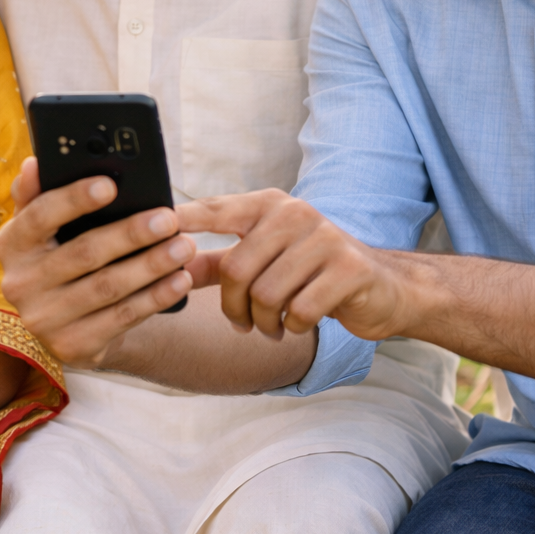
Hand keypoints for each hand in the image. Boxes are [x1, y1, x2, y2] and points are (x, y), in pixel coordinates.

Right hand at [0, 157, 201, 365]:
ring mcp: (44, 320)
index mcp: (11, 244)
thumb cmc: (61, 253)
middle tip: (168, 219)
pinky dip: (155, 297)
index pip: (39, 217)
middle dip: (130, 234)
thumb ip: (39, 193)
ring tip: (184, 246)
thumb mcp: (45, 226)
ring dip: (151, 265)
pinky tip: (180, 280)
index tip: (110, 185)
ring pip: (107, 287)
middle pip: (83, 254)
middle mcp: (20, 284)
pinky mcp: (73, 346)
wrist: (68, 321)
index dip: (73, 200)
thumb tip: (34, 163)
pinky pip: (122, 318)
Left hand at [175, 191, 410, 340]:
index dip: (183, 220)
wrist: (383, 288)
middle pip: (237, 269)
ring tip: (273, 326)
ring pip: (267, 295)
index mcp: (268, 206)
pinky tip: (298, 324)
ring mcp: (324, 238)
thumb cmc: (312, 273)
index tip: (151, 228)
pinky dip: (293, 327)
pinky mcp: (348, 268)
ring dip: (264, 323)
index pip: (216, 209)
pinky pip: (300, 310)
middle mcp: (294, 213)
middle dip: (234, 309)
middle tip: (243, 324)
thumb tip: (168, 264)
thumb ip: (217, 262)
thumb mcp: (265, 261)